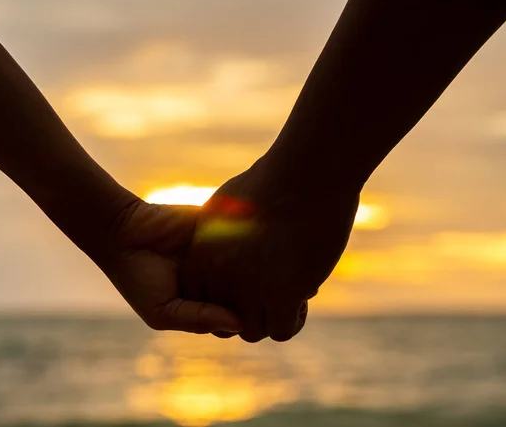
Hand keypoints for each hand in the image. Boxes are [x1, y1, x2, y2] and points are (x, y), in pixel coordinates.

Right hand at [99, 199, 242, 333]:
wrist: (123, 231)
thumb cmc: (138, 277)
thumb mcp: (162, 312)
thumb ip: (198, 320)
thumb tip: (240, 325)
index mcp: (206, 303)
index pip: (238, 315)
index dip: (247, 317)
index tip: (248, 314)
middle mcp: (216, 279)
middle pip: (249, 290)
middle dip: (255, 292)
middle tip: (256, 288)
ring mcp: (220, 253)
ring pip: (251, 263)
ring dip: (255, 264)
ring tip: (247, 264)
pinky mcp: (218, 227)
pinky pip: (243, 234)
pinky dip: (246, 239)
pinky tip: (238, 243)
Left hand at [181, 158, 359, 341]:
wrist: (304, 174)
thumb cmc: (270, 181)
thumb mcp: (226, 203)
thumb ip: (214, 231)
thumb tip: (217, 245)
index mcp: (202, 255)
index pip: (201, 299)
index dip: (224, 296)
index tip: (248, 282)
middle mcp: (219, 277)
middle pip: (224, 321)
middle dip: (247, 310)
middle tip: (271, 291)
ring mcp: (249, 289)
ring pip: (253, 331)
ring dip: (271, 317)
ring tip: (290, 295)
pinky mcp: (283, 295)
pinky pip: (281, 331)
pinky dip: (292, 320)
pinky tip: (304, 296)